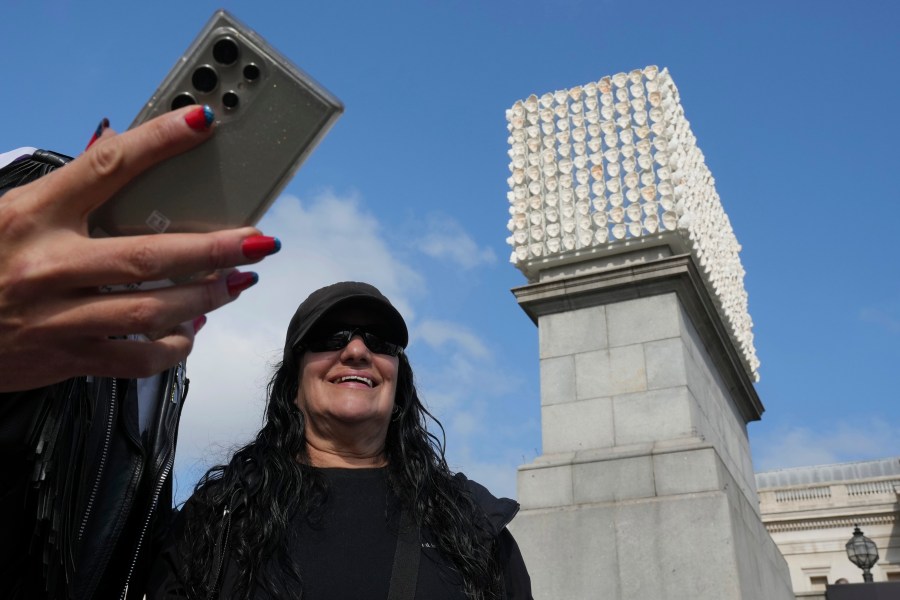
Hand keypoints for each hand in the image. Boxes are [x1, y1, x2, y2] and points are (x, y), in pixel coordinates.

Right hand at [0, 106, 278, 390]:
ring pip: (152, 311)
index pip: (103, 167)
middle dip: (215, 248)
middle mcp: (47, 267)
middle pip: (149, 256)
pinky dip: (173, 347)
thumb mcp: (10, 214)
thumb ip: (66, 192)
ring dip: (206, 297)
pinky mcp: (66, 358)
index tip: (200, 125)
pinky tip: (191, 331)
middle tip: (258, 239)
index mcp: (30, 217)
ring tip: (238, 281)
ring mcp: (58, 318)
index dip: (158, 143)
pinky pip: (135, 361)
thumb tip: (116, 147)